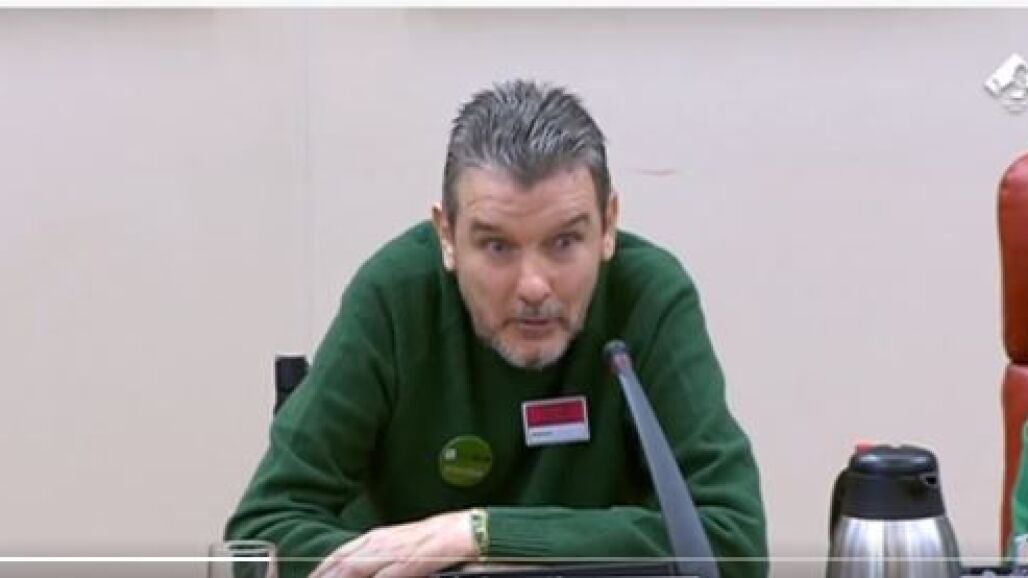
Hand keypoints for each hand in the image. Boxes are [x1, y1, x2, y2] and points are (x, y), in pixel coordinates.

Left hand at [310, 510, 476, 577]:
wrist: (472, 531)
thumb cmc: (441, 541)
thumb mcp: (405, 548)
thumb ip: (383, 561)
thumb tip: (370, 573)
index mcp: (377, 539)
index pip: (338, 556)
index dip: (320, 571)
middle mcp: (380, 542)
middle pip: (338, 563)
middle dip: (322, 576)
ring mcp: (394, 551)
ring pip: (352, 568)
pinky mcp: (411, 561)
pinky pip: (383, 576)